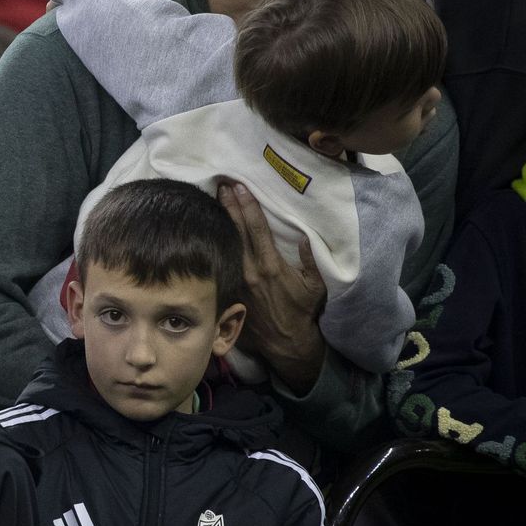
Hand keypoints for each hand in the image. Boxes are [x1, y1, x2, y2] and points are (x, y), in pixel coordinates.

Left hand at [217, 181, 327, 393]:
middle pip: (236, 231)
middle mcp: (251, 270)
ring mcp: (238, 279)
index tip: (239, 187)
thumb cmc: (302, 311)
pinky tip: (210, 228)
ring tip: (213, 198)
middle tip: (220, 184)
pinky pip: (223, 260)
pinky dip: (218, 242)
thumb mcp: (315, 286)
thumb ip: (309, 260)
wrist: (285, 341)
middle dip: (229, 206)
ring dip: (221, 220)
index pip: (257, 229)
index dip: (248, 206)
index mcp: (271, 265)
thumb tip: (304, 236)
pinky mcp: (231, 287)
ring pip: (227, 243)